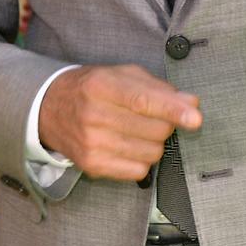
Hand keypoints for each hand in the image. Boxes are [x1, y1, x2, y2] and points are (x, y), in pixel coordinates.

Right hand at [38, 64, 201, 180]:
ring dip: (155, 142)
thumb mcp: (121, 74)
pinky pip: (138, 171)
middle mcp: (94, 115)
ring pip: (151, 153)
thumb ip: (157, 87)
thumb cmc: (93, 88)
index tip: (195, 118)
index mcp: (101, 85)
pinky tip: (129, 145)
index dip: (173, 110)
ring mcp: (92, 144)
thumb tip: (190, 103)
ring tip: (139, 130)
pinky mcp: (93, 166)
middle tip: (156, 116)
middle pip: (154, 129)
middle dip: (166, 123)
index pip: (143, 100)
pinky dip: (143, 160)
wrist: (49, 109)